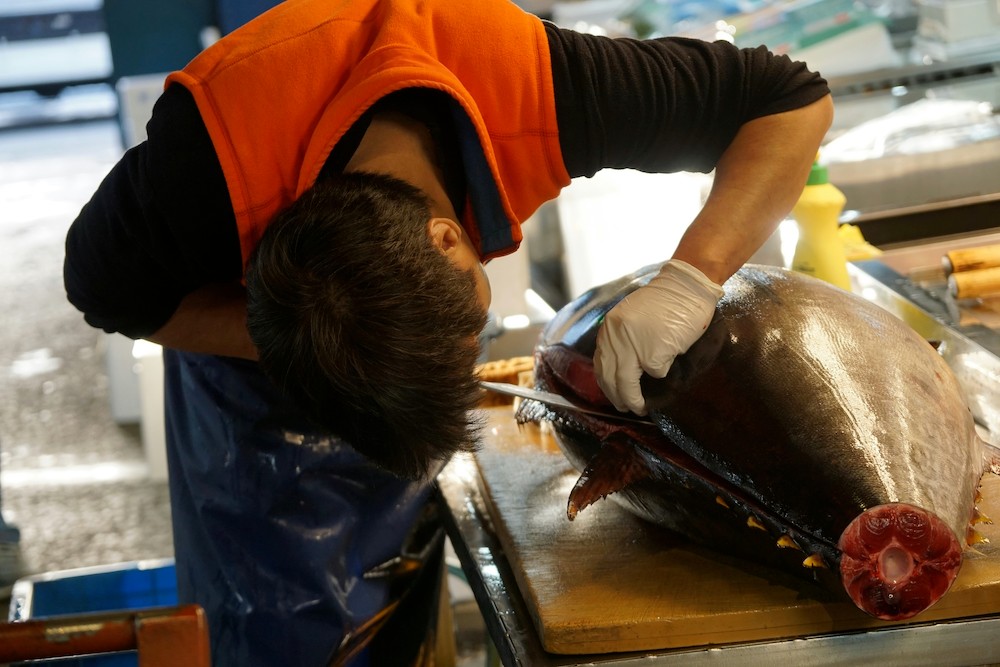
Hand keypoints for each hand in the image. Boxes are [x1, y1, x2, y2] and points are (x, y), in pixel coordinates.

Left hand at [594, 259, 723, 414]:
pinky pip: (656, 373)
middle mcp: (616, 338)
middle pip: (610, 377)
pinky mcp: (655, 353)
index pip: (601, 363)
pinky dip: (661, 375)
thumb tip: (621, 368)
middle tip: (625, 407)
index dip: (606, 382)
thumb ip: (622, 339)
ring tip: (639, 407)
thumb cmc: (666, 301)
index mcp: (609, 328)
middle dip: (617, 396)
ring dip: (632, 399)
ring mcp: (634, 347)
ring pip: (627, 383)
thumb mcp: (631, 318)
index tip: (612, 393)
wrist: (686, 286)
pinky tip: (667, 371)